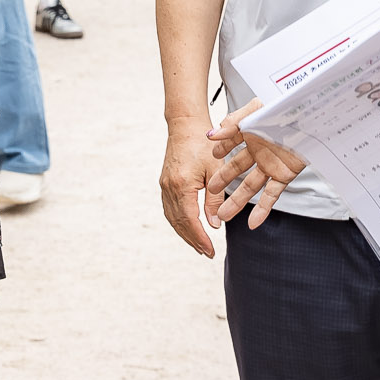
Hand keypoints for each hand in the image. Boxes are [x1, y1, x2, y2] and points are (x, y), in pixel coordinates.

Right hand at [159, 122, 219, 257]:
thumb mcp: (215, 171)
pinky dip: (178, 222)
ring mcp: (164, 185)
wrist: (185, 126)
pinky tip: (188, 227)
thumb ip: (214, 199)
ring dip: (184, 233)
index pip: (190, 220)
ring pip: (172, 217)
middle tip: (206, 253)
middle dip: (193, 240)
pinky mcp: (165, 183)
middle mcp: (169, 188)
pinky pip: (169, 209)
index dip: (200, 237)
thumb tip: (214, 225)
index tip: (210, 250)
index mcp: (182, 185)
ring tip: (198, 245)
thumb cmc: (204, 145)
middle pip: (179, 222)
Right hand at [205, 98, 309, 229]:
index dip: (221, 151)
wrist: (313, 118)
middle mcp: (260, 151)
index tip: (212, 158)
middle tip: (211, 192)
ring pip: (250, 186)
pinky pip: (271, 195)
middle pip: (237, 170)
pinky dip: (263, 210)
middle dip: (223, 182)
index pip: (231, 143)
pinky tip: (253, 222)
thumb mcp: (255, 111)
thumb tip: (212, 135)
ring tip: (225, 215)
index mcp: (252, 133)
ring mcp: (271, 165)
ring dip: (238, 201)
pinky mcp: (285, 175)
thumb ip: (232, 123)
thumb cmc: (286, 108)